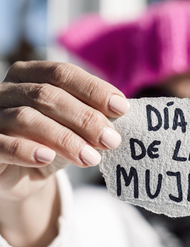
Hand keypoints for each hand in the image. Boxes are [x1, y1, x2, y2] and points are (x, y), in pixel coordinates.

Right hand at [0, 61, 128, 246]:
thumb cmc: (51, 142)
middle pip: (47, 95)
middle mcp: (8, 90)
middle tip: (111, 139)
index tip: (122, 107)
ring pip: (27, 118)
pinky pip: (3, 143)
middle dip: (84, 117)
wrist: (21, 173)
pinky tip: (48, 158)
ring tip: (92, 157)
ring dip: (64, 138)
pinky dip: (26, 149)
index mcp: (30, 75)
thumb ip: (92, 115)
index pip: (62, 73)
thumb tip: (122, 112)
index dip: (93, 89)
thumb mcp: (74, 127)